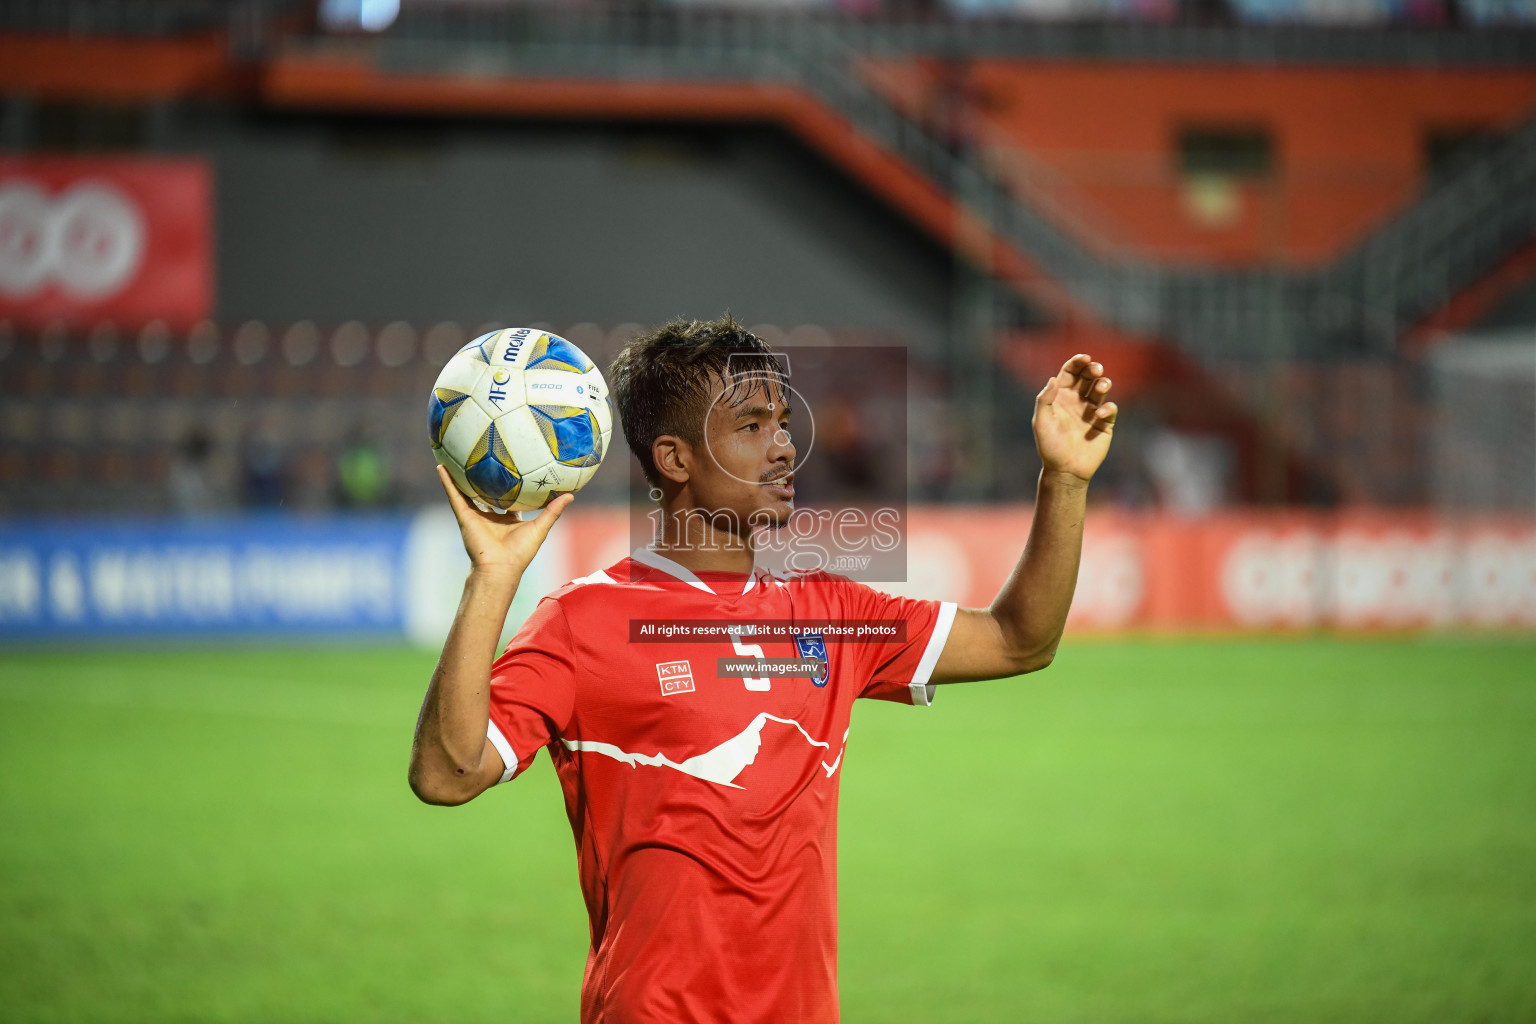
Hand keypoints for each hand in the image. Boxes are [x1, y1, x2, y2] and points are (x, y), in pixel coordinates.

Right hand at [435, 464, 573, 577]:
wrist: (500, 568)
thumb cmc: (521, 552)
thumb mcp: (540, 527)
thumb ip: (553, 511)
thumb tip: (570, 495)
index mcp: (508, 519)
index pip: (508, 499)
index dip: (510, 486)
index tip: (513, 470)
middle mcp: (491, 516)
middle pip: (486, 493)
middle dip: (484, 479)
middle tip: (485, 459)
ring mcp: (476, 516)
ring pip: (466, 491)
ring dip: (460, 476)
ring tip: (456, 457)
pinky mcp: (464, 516)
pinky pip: (454, 495)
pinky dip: (447, 482)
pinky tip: (441, 467)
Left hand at [1033, 353, 1117, 483]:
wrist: (1065, 469)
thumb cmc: (1049, 446)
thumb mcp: (1041, 422)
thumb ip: (1045, 400)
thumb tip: (1053, 378)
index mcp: (1061, 397)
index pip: (1070, 373)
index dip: (1077, 363)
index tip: (1085, 357)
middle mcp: (1077, 401)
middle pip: (1088, 377)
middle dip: (1093, 369)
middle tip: (1096, 369)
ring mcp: (1091, 411)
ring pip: (1101, 390)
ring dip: (1103, 384)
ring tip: (1102, 386)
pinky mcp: (1104, 424)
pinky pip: (1110, 409)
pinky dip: (1108, 407)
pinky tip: (1099, 414)